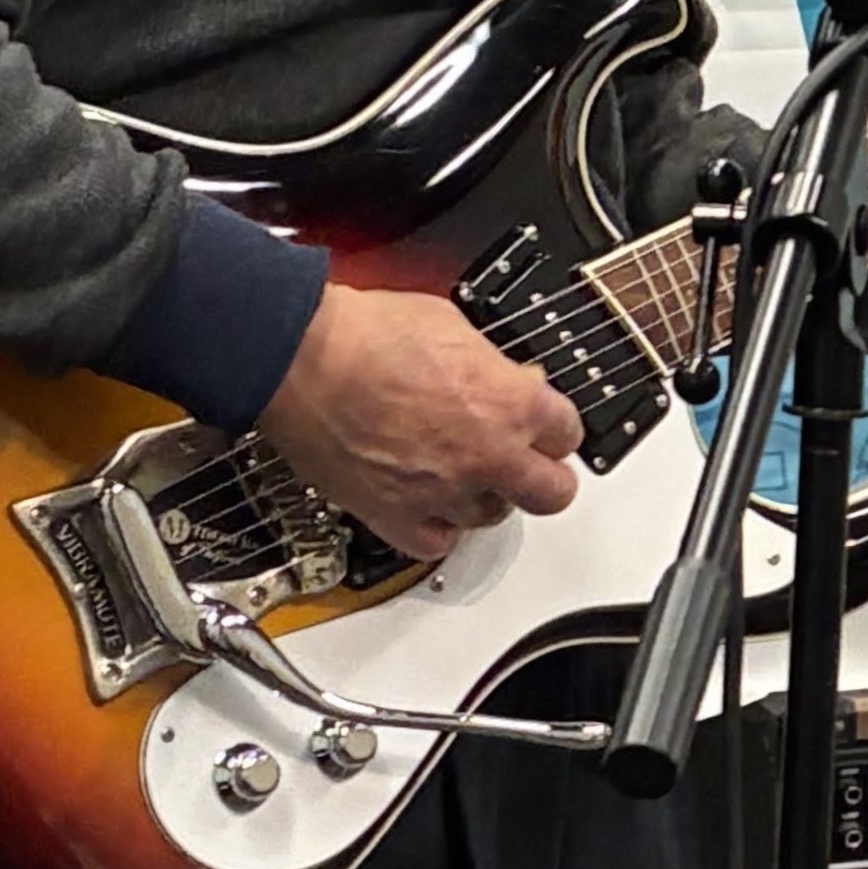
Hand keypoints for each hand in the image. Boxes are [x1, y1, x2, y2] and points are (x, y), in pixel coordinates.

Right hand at [259, 282, 583, 562]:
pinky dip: (436, 525)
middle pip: (552, 493)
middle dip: (544, 476)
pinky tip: (429, 502)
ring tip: (462, 470)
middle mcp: (486, 455)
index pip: (567, 434)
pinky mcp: (395, 517)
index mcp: (511, 403)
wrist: (300, 358)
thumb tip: (509, 378)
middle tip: (526, 462)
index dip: (553, 426)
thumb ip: (495, 365)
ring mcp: (443, 492)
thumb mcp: (454, 326)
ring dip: (484, 495)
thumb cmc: (365, 334)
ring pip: (492, 516)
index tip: (543, 424)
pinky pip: (436, 542)